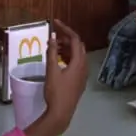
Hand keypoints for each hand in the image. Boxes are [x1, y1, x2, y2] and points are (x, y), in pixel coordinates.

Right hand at [23, 19, 87, 135]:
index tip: (55, 23)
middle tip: (53, 37)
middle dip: (66, 38)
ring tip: (52, 47)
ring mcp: (83, 74)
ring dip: (66, 48)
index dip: (65, 29)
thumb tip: (52, 37)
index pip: (75, 39)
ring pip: (76, 55)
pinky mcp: (79, 80)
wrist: (61, 113)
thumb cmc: (56, 92)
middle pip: (77, 46)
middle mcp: (84, 66)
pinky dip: (67, 57)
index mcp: (79, 62)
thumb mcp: (52, 70)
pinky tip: (57, 60)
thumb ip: (52, 52)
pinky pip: (75, 63)